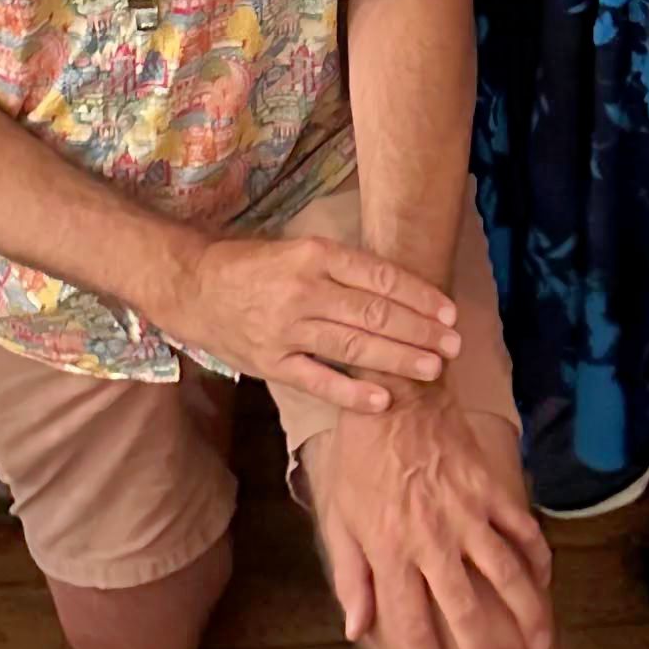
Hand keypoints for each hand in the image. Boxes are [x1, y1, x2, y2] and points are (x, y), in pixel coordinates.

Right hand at [177, 227, 462, 414]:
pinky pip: (318, 380)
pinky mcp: (271, 363)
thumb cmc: (254, 266)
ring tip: (434, 368)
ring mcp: (287, 329)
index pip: (380, 276)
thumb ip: (343, 269)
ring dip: (399, 358)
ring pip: (354, 346)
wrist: (194, 286)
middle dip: (420, 331)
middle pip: (374, 313)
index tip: (449, 311)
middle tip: (454, 345)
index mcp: (315, 255)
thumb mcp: (299, 250)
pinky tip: (383, 399)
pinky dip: (352, 392)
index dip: (420, 296)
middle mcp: (304, 290)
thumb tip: (400, 290)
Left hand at [317, 390, 554, 648]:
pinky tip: (545, 581)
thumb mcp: (341, 518)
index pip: (410, 625)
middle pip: (462, 611)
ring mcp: (466, 513)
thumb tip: (356, 628)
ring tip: (537, 647)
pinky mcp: (489, 489)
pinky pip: (520, 530)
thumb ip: (352, 576)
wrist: (395, 393)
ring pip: (504, 575)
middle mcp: (432, 539)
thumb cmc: (361, 460)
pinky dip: (536, 558)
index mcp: (391, 551)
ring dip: (524, 614)